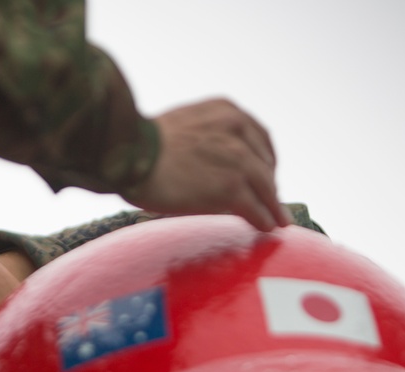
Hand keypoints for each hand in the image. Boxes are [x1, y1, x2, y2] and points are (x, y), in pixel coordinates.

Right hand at [120, 99, 291, 231]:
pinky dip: (264, 220)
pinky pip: (256, 208)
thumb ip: (202, 135)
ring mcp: (237, 159)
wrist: (128, 154)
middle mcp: (237, 130)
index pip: (258, 137)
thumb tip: (203, 158)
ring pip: (265, 188)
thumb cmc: (140, 144)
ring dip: (272, 207)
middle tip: (271, 202)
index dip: (264, 159)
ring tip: (276, 221)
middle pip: (265, 164)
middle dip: (270, 185)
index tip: (265, 174)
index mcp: (226, 111)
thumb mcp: (181, 124)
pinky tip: (265, 228)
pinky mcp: (231, 187)